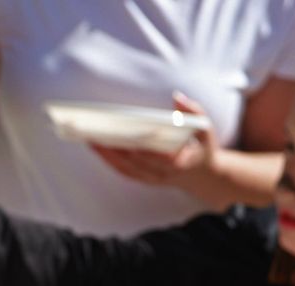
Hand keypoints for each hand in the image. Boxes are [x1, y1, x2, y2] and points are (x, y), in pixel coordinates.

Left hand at [89, 93, 216, 188]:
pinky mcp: (143, 180)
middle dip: (115, 146)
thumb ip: (195, 111)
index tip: (127, 132)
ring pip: (124, 167)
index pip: (158, 155)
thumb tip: (176, 96)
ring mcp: (151, 179)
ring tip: (88, 136)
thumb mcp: (206, 128)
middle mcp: (163, 174)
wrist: (202, 175)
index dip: (142, 145)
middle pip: (134, 161)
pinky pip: (122, 170)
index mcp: (180, 162)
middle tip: (96, 129)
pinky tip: (95, 145)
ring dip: (105, 153)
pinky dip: (108, 159)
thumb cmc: (202, 147)